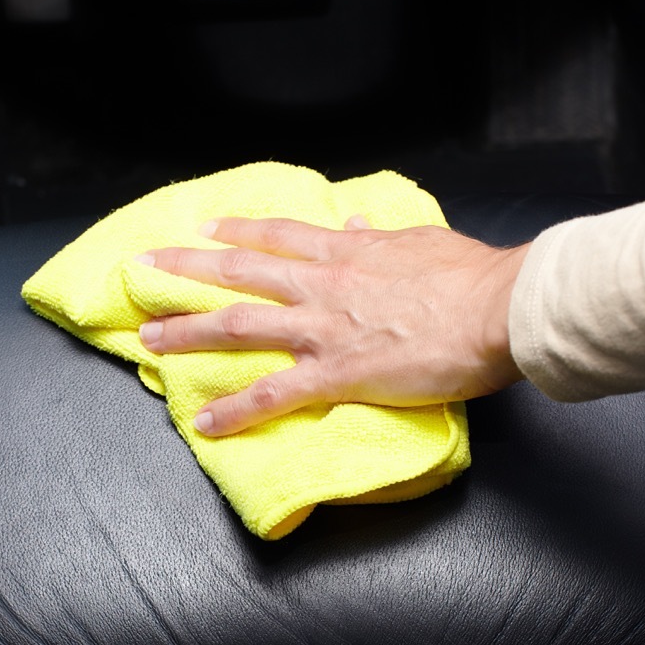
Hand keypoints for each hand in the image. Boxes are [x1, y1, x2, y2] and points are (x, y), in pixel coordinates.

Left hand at [137, 216, 528, 435]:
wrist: (497, 308)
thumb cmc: (472, 276)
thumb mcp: (421, 242)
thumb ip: (382, 237)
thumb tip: (360, 222)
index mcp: (348, 253)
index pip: (279, 236)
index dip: (238, 231)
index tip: (206, 228)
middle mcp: (323, 286)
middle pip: (240, 273)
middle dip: (188, 269)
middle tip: (147, 267)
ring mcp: (323, 329)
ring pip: (239, 326)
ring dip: (188, 330)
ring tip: (148, 337)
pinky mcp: (336, 374)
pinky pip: (273, 395)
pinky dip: (235, 410)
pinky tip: (204, 422)